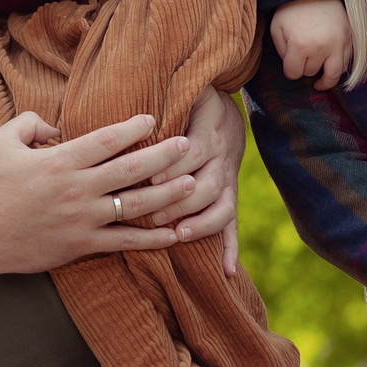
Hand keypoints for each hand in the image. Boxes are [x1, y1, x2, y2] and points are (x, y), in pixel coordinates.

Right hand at [0, 112, 195, 285]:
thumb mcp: (0, 142)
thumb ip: (30, 123)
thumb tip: (57, 126)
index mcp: (60, 161)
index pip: (107, 140)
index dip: (134, 128)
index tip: (153, 119)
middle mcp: (78, 189)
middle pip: (131, 170)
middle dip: (164, 156)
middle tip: (187, 146)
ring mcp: (83, 220)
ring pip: (135, 206)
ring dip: (167, 195)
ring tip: (192, 184)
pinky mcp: (82, 245)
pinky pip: (124, 242)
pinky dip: (151, 240)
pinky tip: (173, 234)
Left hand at [147, 89, 246, 273]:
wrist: (224, 110)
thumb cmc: (190, 104)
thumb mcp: (184, 94)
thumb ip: (162, 101)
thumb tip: (133, 107)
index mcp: (207, 133)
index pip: (192, 154)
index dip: (171, 168)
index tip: (149, 178)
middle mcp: (221, 159)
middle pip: (205, 185)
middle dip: (178, 201)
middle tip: (152, 214)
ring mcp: (227, 181)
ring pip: (221, 206)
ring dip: (202, 223)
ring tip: (181, 234)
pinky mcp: (229, 197)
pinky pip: (233, 224)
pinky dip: (231, 249)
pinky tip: (226, 272)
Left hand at [270, 0, 352, 88]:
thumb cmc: (291, 8)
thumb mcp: (276, 29)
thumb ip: (282, 52)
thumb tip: (292, 68)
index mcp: (301, 46)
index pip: (293, 73)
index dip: (289, 70)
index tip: (290, 64)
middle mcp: (322, 47)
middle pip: (312, 72)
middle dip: (305, 68)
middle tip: (302, 59)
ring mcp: (339, 43)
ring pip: (334, 74)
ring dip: (325, 79)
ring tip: (320, 82)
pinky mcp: (350, 37)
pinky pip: (348, 61)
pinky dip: (340, 67)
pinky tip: (332, 66)